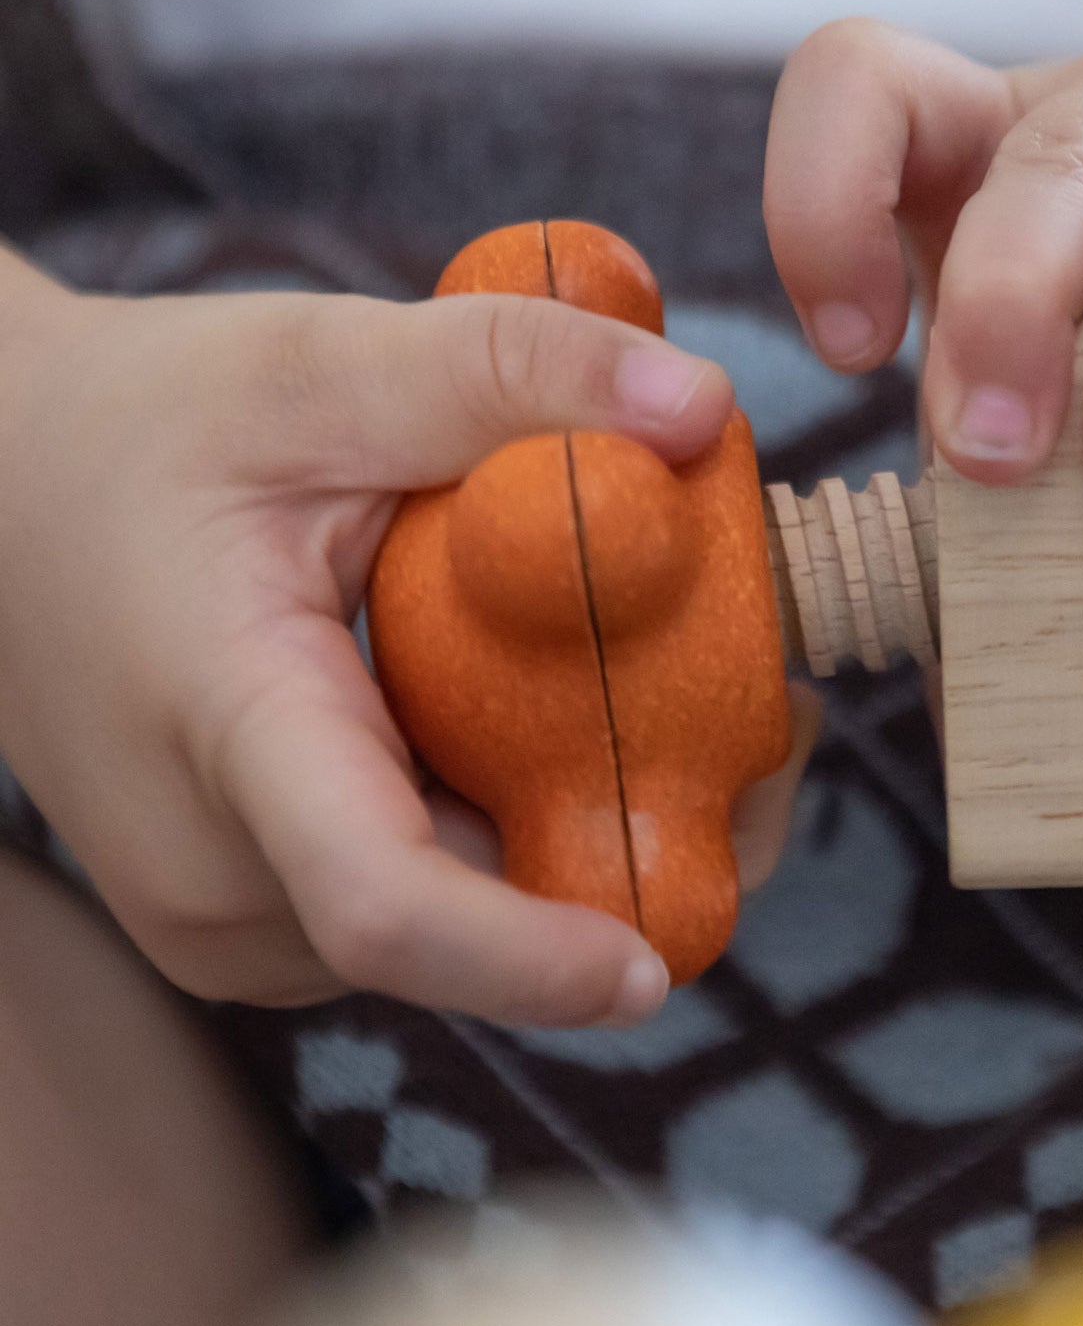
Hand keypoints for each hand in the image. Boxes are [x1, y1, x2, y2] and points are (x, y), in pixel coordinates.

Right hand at [0, 261, 813, 1024]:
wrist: (5, 491)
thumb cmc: (149, 427)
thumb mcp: (321, 365)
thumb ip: (505, 370)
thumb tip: (700, 408)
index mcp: (224, 732)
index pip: (382, 901)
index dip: (533, 954)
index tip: (658, 960)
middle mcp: (218, 874)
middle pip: (469, 919)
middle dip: (632, 839)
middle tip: (763, 714)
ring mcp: (232, 909)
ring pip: (465, 911)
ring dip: (581, 822)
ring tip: (665, 681)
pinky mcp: (262, 907)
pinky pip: (429, 888)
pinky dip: (514, 815)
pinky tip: (552, 707)